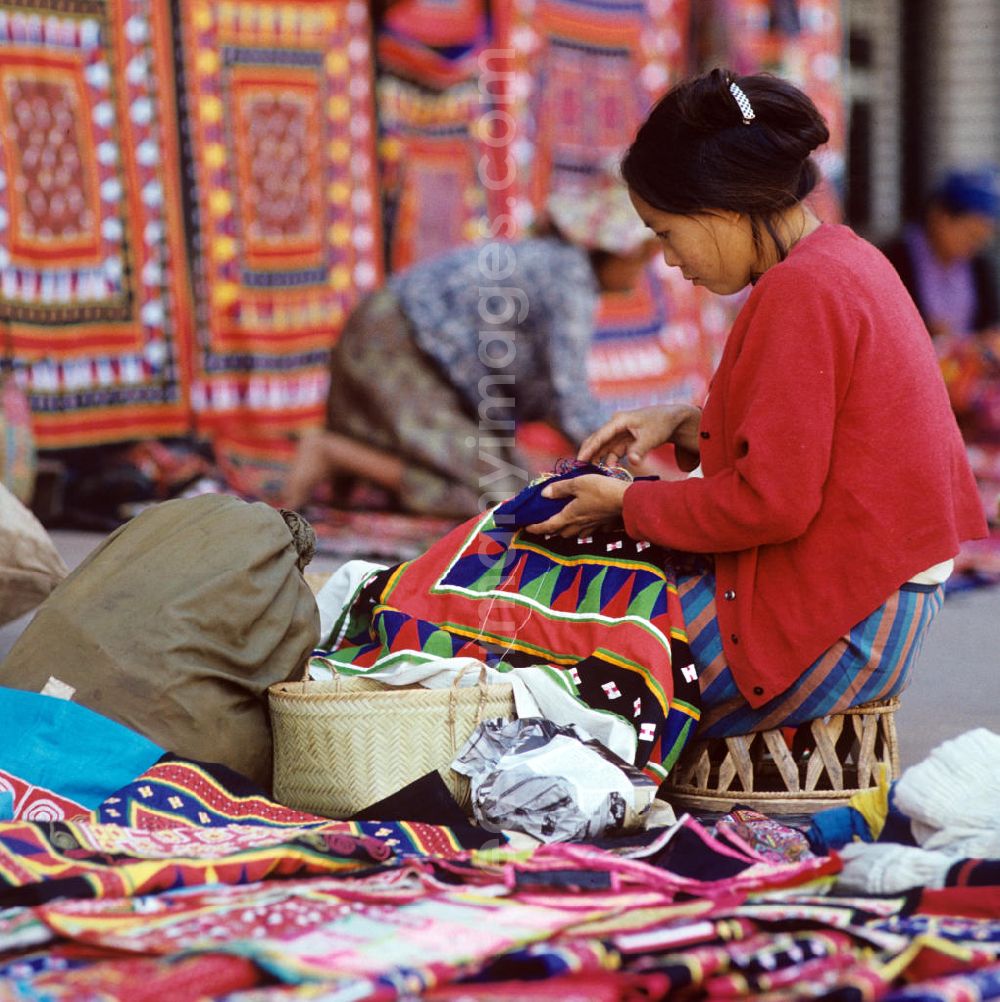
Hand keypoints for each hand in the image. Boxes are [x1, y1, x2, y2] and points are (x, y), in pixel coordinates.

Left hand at [524, 474, 628, 536]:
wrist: (626, 500)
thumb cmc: (601, 490)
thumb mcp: (577, 484)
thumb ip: (560, 489)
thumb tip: (544, 494)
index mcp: (569, 516)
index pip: (548, 525)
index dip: (536, 528)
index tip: (526, 528)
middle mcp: (578, 525)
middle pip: (560, 532)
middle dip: (551, 530)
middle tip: (544, 525)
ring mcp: (591, 527)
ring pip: (574, 534)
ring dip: (566, 531)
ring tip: (562, 525)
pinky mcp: (602, 525)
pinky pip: (588, 531)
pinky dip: (582, 530)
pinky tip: (584, 525)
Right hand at [578, 404, 702, 468]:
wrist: (673, 420)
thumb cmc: (662, 425)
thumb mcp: (651, 437)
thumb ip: (640, 450)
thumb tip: (632, 463)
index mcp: (619, 421)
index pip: (599, 436)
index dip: (588, 449)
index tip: (579, 461)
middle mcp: (616, 426)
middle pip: (597, 441)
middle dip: (588, 455)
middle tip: (578, 470)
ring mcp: (619, 433)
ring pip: (604, 448)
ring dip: (599, 460)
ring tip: (593, 474)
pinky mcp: (625, 440)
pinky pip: (612, 451)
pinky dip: (610, 461)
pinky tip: (610, 471)